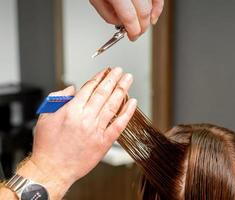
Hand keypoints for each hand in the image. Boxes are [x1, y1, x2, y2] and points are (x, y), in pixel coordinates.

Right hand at [18, 67, 136, 198]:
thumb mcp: (44, 118)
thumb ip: (57, 100)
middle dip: (113, 79)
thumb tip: (72, 89)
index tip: (105, 71)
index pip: (89, 88)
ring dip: (122, 90)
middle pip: (103, 93)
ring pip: (112, 105)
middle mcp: (85, 118)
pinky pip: (119, 125)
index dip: (99, 77)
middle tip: (120, 70)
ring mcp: (96, 130)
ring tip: (128, 79)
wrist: (52, 170)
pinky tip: (133, 103)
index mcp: (71, 110)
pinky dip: (127, 113)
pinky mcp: (104, 142)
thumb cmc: (47, 146)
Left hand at [90, 0, 163, 40]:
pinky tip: (153, 14)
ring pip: (151, 4)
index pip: (129, 16)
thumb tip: (121, 24)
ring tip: (144, 24)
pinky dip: (158, 6)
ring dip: (150, 18)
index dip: (133, 30)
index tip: (132, 36)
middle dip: (142, 28)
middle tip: (137, 33)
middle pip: (143, 12)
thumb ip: (107, 14)